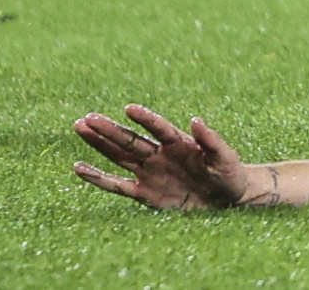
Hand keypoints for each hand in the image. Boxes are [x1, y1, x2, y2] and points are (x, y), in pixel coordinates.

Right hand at [73, 105, 275, 211]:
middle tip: (87, 118)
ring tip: (80, 128)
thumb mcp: (225, 156)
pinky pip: (117, 186)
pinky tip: (79, 168)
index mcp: (179, 143)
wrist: (228, 199)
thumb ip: (211, 139)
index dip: (145, 119)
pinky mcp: (145, 194)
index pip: (158, 128)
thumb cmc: (229, 173)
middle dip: (109, 130)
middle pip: (130, 140)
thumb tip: (195, 120)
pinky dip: (98, 178)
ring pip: (119, 156)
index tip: (129, 108)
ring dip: (99, 144)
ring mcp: (150, 173)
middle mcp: (159, 155)